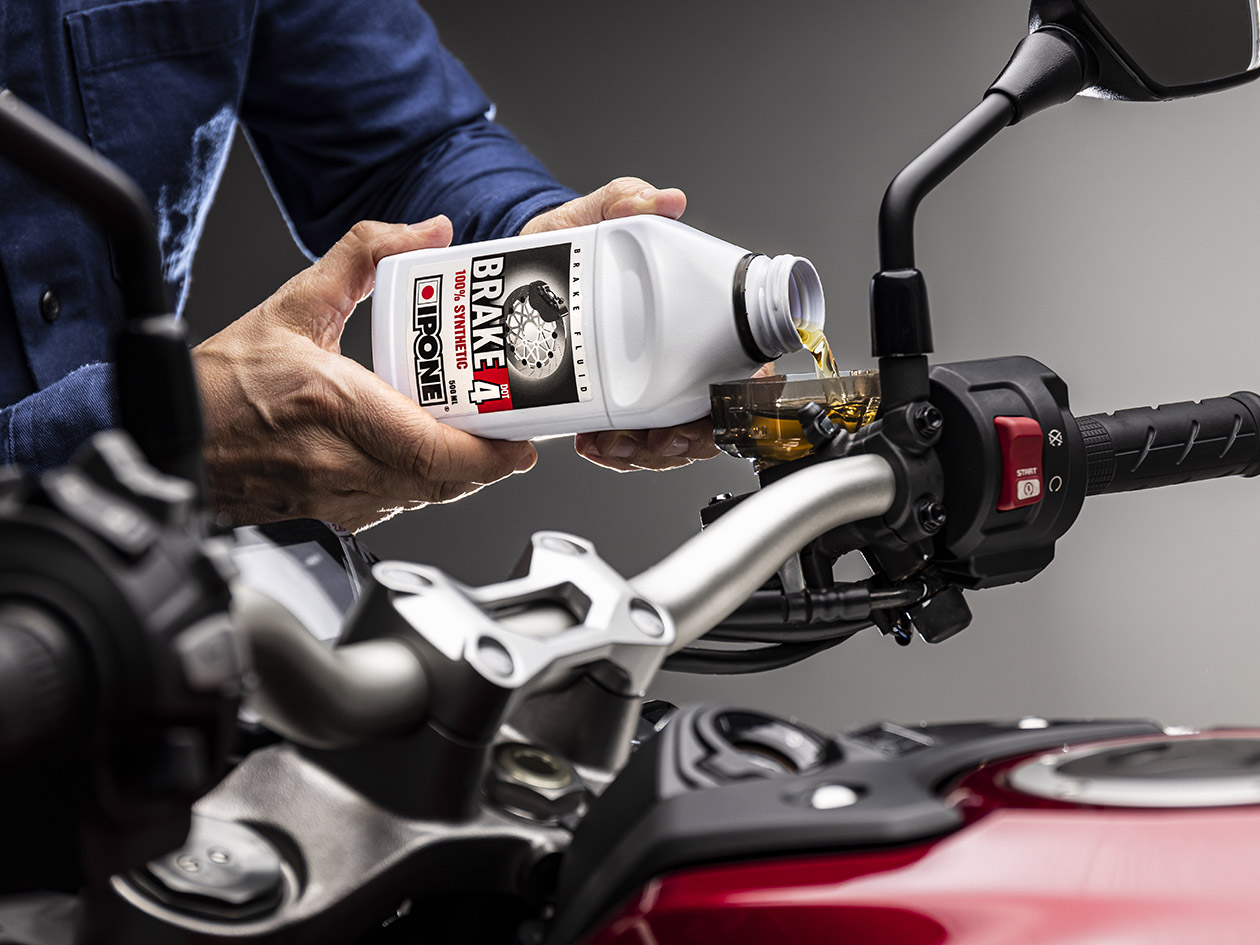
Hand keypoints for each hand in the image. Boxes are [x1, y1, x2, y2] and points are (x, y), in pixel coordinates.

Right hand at [192, 218, 536, 530]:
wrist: (168, 437)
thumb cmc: (223, 383)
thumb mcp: (295, 304)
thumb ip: (363, 257)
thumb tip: (426, 232)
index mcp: (335, 405)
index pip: (432, 449)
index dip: (488, 455)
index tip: (518, 440)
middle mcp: (337, 462)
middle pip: (441, 482)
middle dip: (487, 466)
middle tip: (513, 438)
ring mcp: (332, 499)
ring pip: (421, 502)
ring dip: (456, 480)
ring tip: (480, 446)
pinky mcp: (327, 519)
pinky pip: (392, 512)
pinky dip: (417, 490)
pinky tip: (424, 463)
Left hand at [523, 176, 725, 470]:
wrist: (516, 273)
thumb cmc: (567, 243)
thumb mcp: (590, 216)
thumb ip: (621, 200)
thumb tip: (662, 200)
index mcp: (689, 315)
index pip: (739, 366)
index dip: (738, 397)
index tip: (712, 409)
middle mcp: (674, 354)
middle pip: (706, 417)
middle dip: (683, 440)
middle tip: (653, 439)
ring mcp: (644, 382)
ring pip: (669, 439)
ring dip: (646, 452)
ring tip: (611, 443)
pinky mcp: (612, 402)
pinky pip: (630, 443)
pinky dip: (617, 451)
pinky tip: (591, 441)